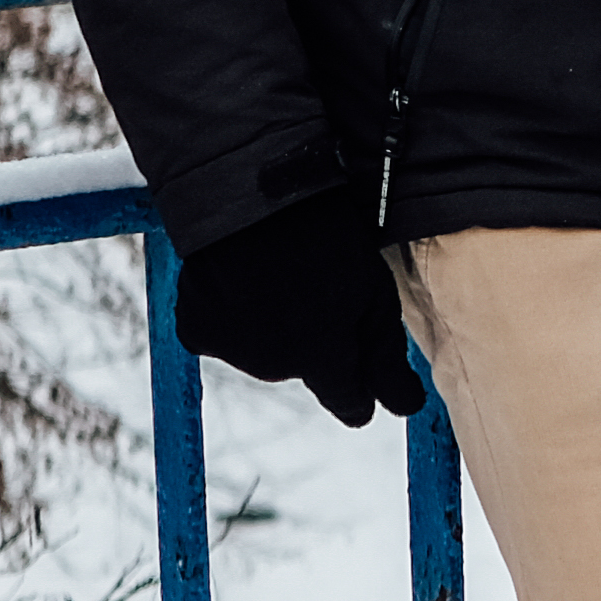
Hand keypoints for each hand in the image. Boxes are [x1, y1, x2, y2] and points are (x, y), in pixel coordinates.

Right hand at [172, 193, 424, 429]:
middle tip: (317, 286)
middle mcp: (274, 368)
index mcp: (323, 359)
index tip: (362, 367)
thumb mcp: (375, 293)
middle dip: (315, 340)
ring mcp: (231, 351)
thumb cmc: (325, 236)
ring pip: (264, 352)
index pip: (349, 403)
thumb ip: (387, 359)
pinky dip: (232, 314)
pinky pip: (223, 336)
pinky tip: (240, 279)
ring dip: (272, 325)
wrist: (249, 192)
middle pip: (305, 370)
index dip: (360, 388)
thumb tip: (405, 408)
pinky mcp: (195, 332)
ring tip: (278, 275)